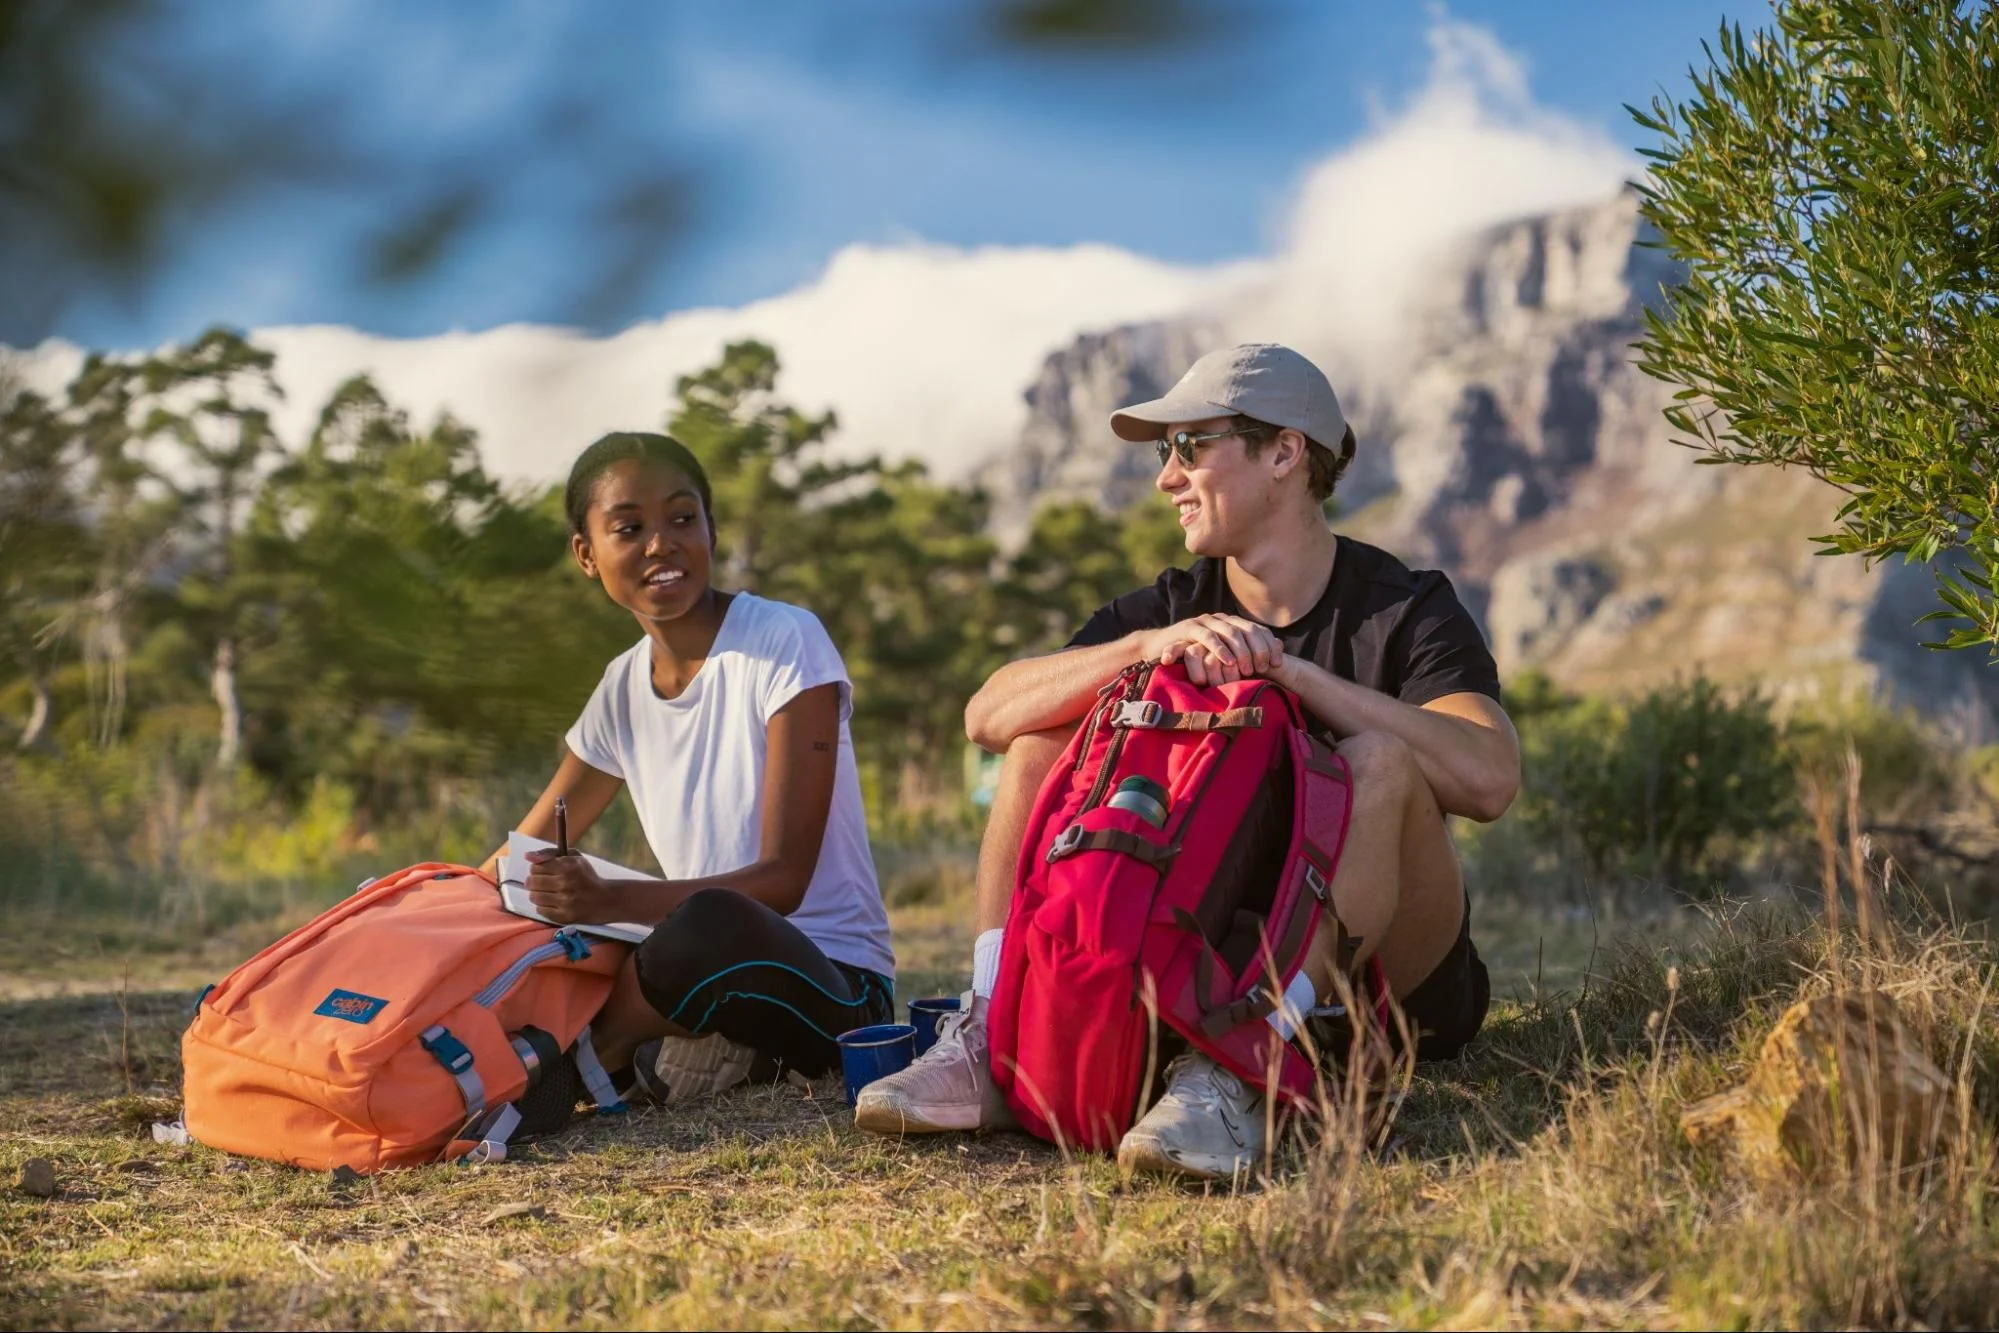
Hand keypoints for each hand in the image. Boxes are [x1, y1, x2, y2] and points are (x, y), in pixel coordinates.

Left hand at [524, 848, 631, 924]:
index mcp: (568, 866)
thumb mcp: (575, 858)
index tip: (544, 872)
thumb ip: (550, 853)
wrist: (606, 900)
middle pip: (532, 881)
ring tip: (548, 894)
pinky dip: (544, 907)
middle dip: (534, 882)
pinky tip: (553, 904)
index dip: (537, 869)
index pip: (536, 867)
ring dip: (538, 895)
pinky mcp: (564, 916)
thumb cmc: (587, 877)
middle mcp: (565, 883)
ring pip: (534, 897)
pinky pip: (540, 911)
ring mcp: (565, 901)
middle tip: (543, 884)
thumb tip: (527, 856)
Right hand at [1140, 614, 1283, 682]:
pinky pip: (1208, 636)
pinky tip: (1228, 661)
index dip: (1269, 645)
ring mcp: (1204, 622)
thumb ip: (1245, 657)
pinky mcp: (1189, 628)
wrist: (1158, 649)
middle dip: (1258, 649)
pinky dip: (1220, 649)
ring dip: (1241, 651)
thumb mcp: (1222, 659)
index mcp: (1231, 624)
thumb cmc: (1193, 659)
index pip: (1258, 630)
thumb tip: (1278, 654)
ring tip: (1248, 668)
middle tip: (1263, 668)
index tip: (1277, 664)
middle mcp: (1220, 619)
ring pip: (1230, 632)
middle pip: (1247, 630)